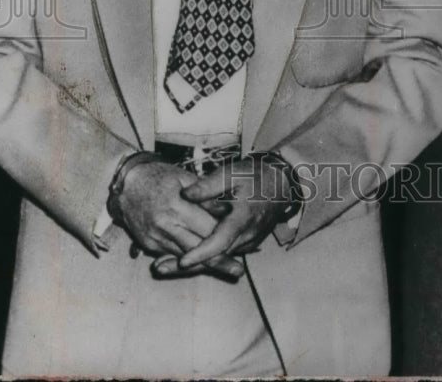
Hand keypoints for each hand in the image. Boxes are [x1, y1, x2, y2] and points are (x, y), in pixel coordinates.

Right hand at [115, 159, 244, 279]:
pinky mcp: (149, 246)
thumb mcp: (185, 178)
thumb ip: (205, 196)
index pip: (205, 228)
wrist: (127, 185)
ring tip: (228, 270)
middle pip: (197, 249)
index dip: (223, 237)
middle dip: (219, 260)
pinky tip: (204, 265)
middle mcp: (164, 227)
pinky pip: (173, 256)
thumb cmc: (160, 177)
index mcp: (176, 207)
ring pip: (185, 257)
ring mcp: (155, 239)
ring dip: (206, 265)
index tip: (241, 244)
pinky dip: (189, 260)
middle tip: (238, 270)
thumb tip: (227, 210)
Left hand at [176, 154, 296, 269]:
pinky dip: (206, 256)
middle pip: (214, 257)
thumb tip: (184, 195)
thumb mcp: (232, 173)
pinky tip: (184, 256)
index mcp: (242, 219)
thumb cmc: (256, 175)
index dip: (201, 253)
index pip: (220, 242)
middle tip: (159, 268)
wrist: (282, 182)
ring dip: (193, 262)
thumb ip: (207, 185)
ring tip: (164, 265)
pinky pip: (225, 253)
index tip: (182, 261)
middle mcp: (246, 236)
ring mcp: (248, 242)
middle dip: (187, 265)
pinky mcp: (248, 243)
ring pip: (218, 258)